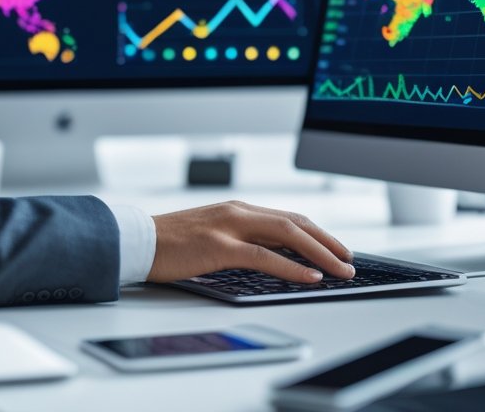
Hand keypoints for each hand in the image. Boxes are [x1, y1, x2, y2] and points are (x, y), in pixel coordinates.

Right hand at [147, 200, 354, 283]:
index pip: (288, 218)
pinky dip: (292, 267)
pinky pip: (265, 256)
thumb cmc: (169, 243)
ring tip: (340, 270)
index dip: (318, 233)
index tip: (337, 248)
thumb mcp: (211, 234)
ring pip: (288, 235)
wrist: (135, 241)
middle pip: (296, 223)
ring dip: (320, 254)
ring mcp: (229, 226)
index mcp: (237, 209)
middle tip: (349, 260)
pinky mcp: (219, 246)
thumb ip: (238, 238)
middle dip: (328, 242)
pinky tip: (310, 276)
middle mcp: (238, 212)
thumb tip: (272, 256)